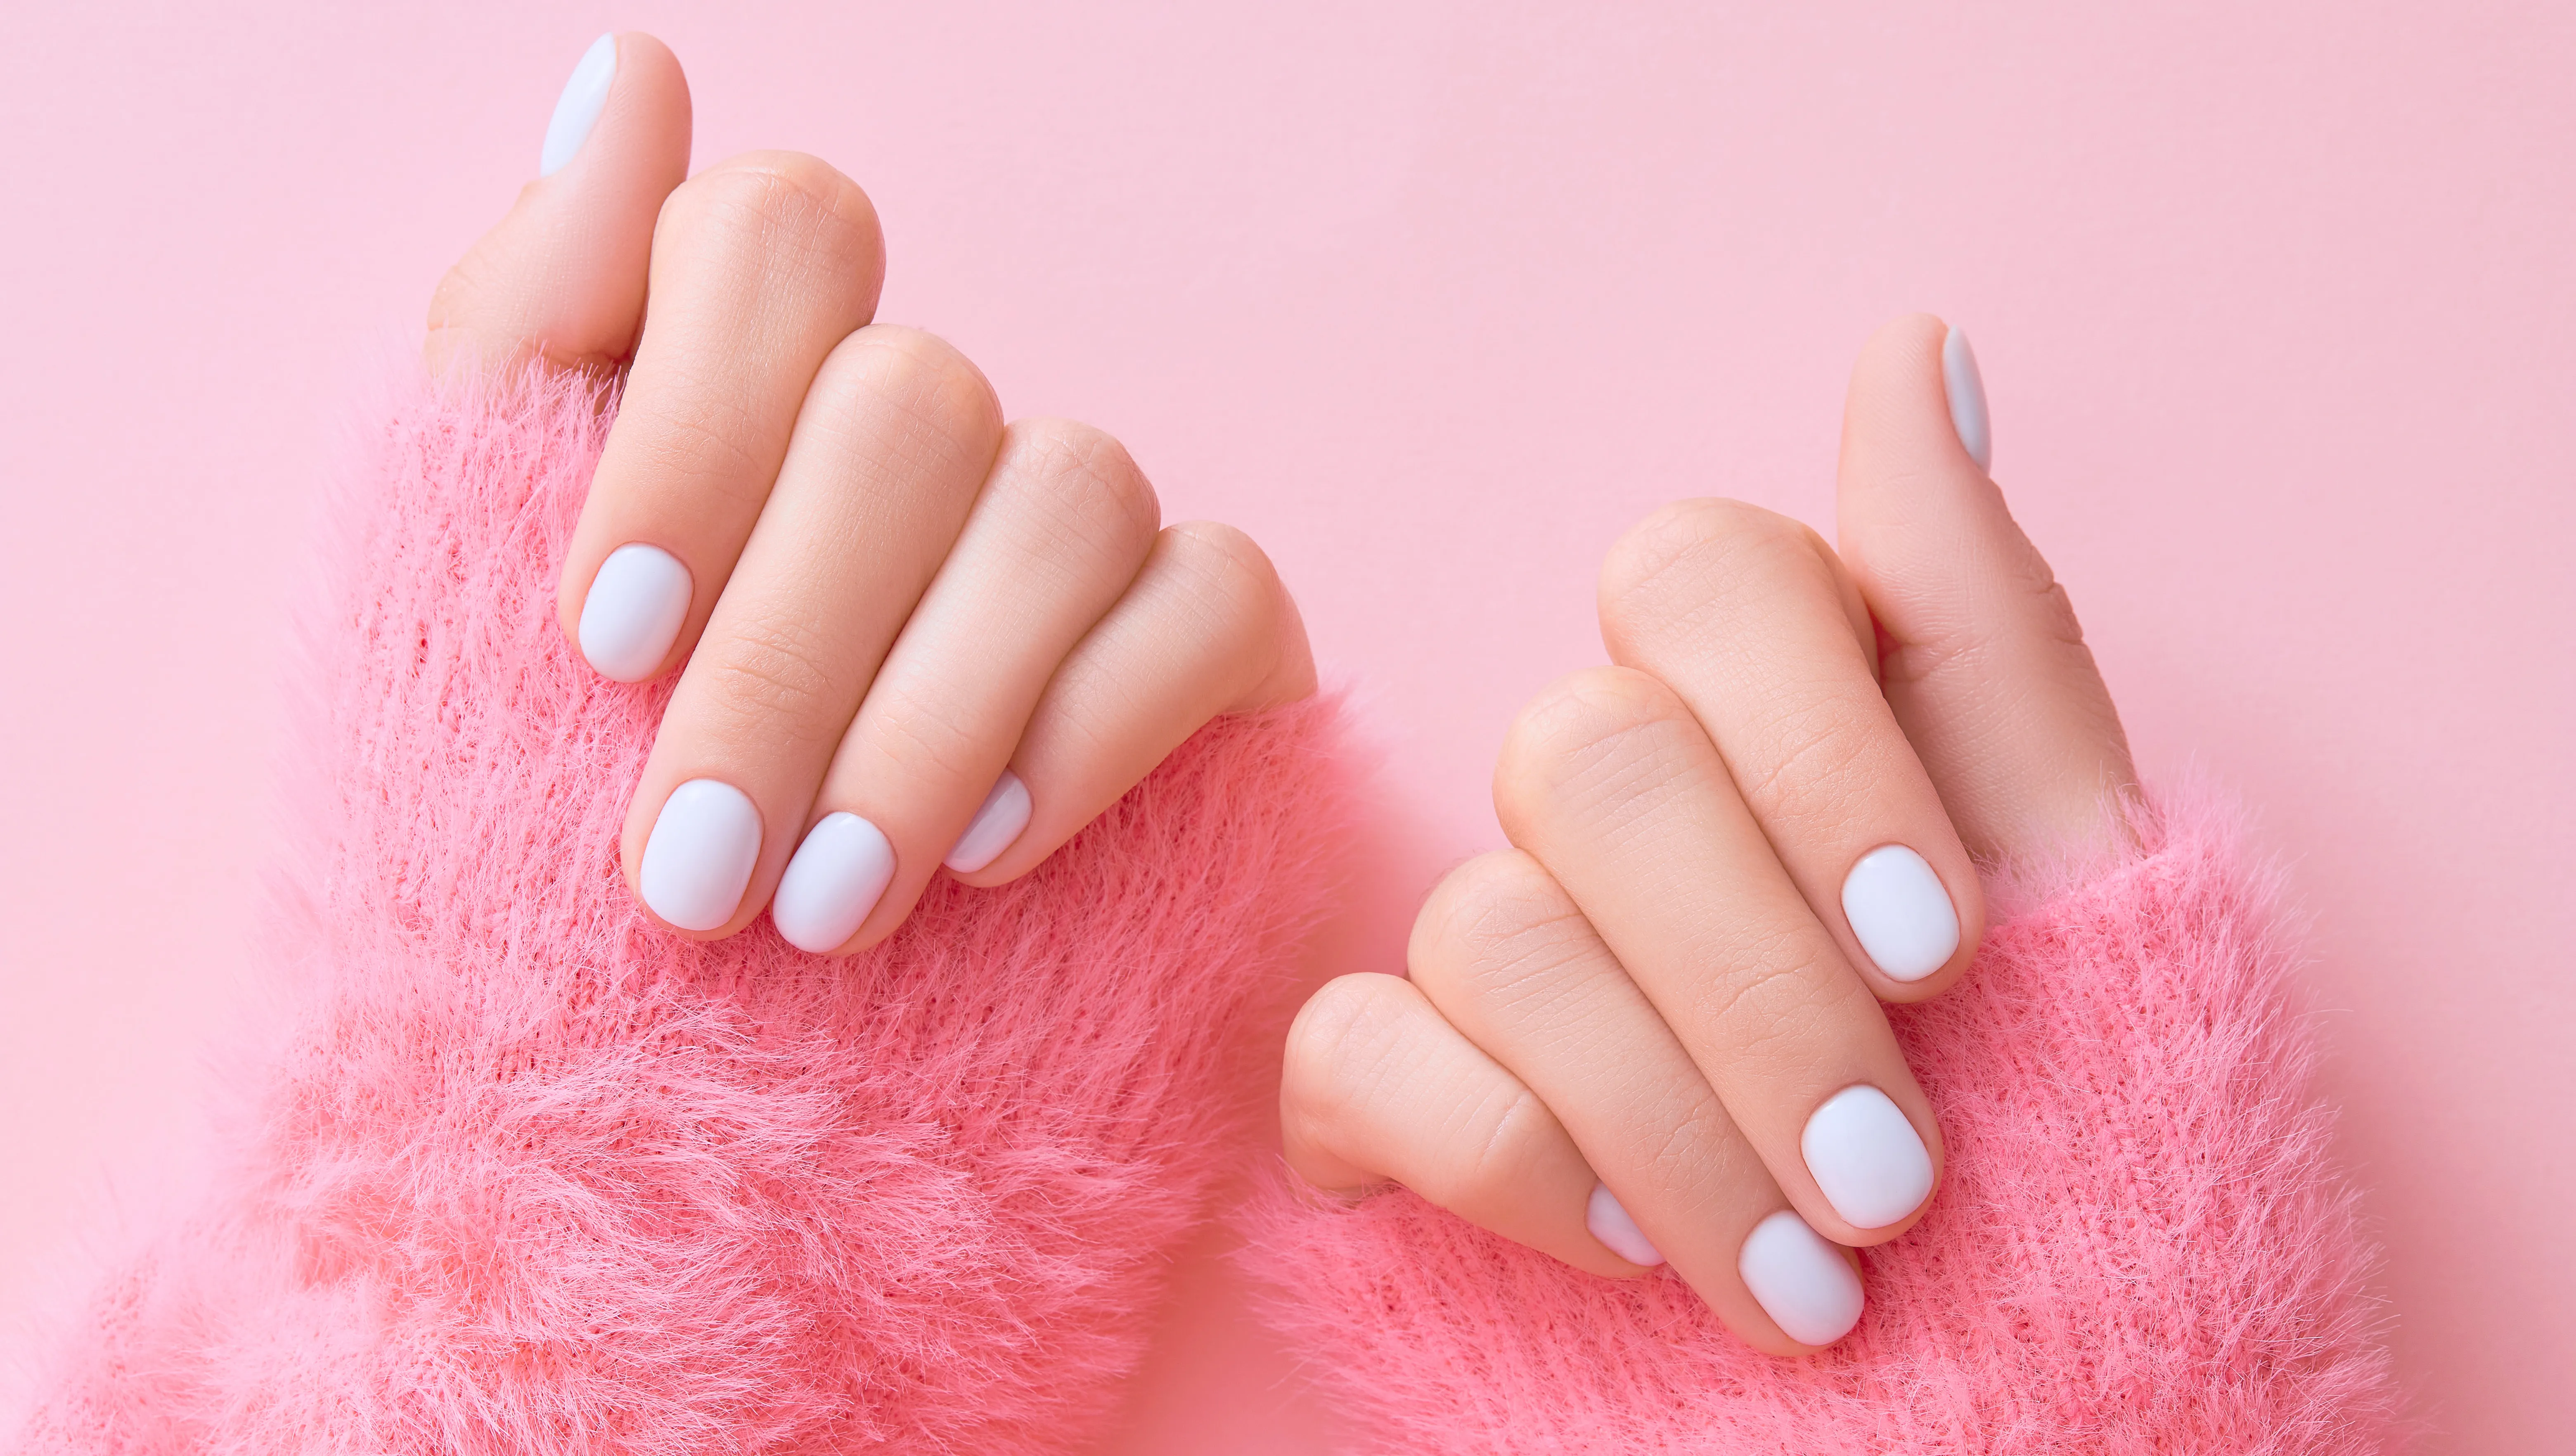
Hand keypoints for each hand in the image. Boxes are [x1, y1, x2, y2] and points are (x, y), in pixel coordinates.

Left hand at [425, 35, 1313, 952]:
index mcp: (755, 373)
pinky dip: (1091, 725)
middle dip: (794, 652)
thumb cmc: (551, 824)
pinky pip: (1211, 599)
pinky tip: (987, 855)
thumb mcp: (462, 569)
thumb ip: (531, 318)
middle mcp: (925, 420)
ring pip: (1066, 495)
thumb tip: (628, 69)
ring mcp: (1073, 515)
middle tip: (690, 875)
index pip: (780, 237)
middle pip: (915, 401)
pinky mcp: (1205, 630)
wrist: (672, 1092)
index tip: (596, 645)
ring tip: (822, 913)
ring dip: (930, 718)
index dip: (698, 418)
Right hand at [1279, 314, 2134, 1354]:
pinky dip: (1498, 1157)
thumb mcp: (2088, 893)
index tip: (1945, 946)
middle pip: (1588, 758)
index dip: (1808, 744)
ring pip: (1488, 922)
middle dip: (1756, 985)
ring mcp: (1500, 953)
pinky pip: (1355, 1053)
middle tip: (1896, 1171)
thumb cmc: (2069, 1157)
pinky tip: (1625, 1257)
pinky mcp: (1393, 1097)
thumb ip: (1984, 628)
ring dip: (1669, 1116)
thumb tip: (1915, 344)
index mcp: (1776, 725)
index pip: (1697, 576)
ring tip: (1815, 1285)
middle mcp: (1622, 813)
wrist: (2003, 1415)